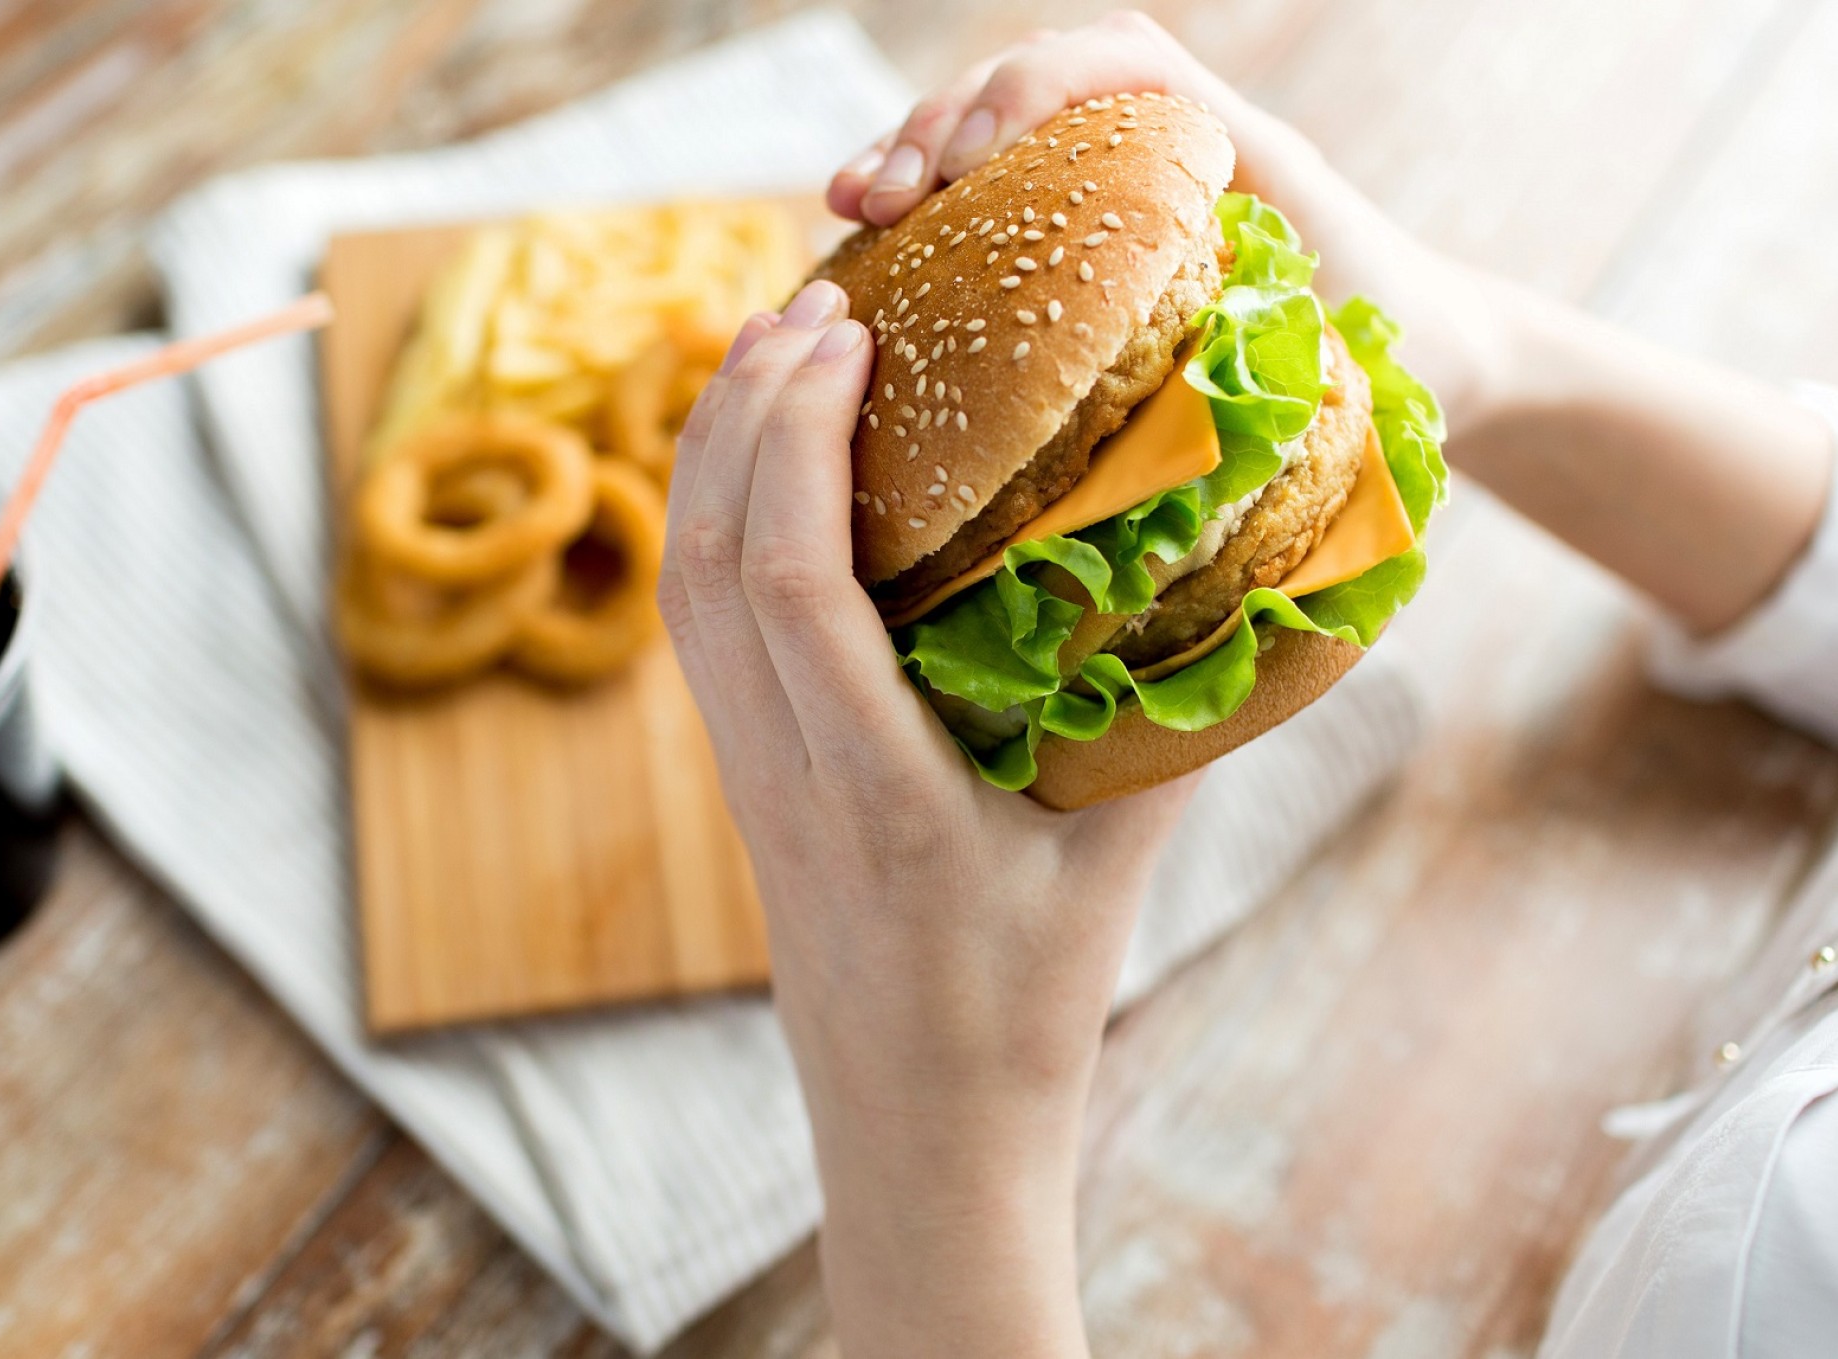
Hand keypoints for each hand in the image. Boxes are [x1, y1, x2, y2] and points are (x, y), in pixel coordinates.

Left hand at [661, 277, 1196, 1356]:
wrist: (918, 1128)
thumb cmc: (1028, 1007)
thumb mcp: (1122, 858)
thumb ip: (1169, 714)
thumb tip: (1230, 561)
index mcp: (883, 796)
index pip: (796, 591)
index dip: (800, 445)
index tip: (845, 334)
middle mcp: (786, 777)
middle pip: (711, 565)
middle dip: (742, 413)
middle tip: (811, 302)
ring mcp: (743, 781)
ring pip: (685, 593)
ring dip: (709, 457)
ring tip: (770, 350)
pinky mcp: (739, 783)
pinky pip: (699, 632)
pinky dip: (711, 523)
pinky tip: (758, 469)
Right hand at [828, 10, 1508, 433]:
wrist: (1439, 351)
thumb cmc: (1404, 352)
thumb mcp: (1358, 347)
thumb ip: (1285, 348)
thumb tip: (1172, 405)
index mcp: (1235, 146)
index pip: (1125, 63)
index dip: (1037, 89)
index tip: (976, 159)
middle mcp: (1168, 145)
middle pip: (1032, 82)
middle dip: (941, 125)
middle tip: (883, 198)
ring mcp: (1121, 185)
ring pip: (994, 131)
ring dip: (912, 158)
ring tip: (851, 210)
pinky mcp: (1086, 232)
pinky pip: (991, 200)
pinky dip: (926, 218)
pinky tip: (868, 252)